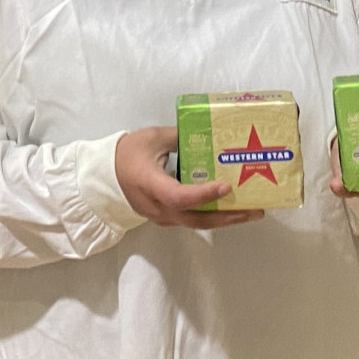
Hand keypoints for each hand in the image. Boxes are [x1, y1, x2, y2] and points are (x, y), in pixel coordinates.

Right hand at [115, 126, 263, 228]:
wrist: (103, 176)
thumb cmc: (127, 154)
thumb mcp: (152, 138)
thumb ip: (181, 137)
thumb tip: (209, 135)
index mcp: (151, 185)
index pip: (179, 196)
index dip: (204, 194)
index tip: (226, 185)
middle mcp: (158, 207)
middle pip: (197, 219)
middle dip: (229, 216)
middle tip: (255, 209)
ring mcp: (162, 216)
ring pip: (196, 223)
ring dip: (224, 218)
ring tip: (250, 211)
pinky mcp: (166, 217)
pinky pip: (192, 219)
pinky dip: (213, 214)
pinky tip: (229, 207)